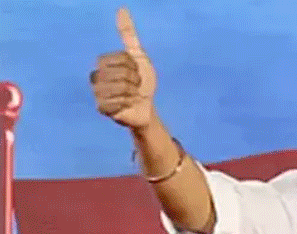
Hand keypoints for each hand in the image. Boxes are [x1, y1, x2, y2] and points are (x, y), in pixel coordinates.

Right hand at [90, 7, 156, 128]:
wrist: (146, 107)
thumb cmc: (143, 83)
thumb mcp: (139, 57)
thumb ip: (129, 35)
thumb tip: (122, 9)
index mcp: (103, 63)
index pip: (119, 59)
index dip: (132, 66)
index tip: (136, 72)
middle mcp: (96, 77)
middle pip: (119, 73)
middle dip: (134, 80)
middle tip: (135, 86)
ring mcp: (97, 93)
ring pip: (118, 88)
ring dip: (132, 93)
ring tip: (132, 96)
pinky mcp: (102, 108)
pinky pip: (115, 103)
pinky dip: (127, 104)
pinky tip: (127, 106)